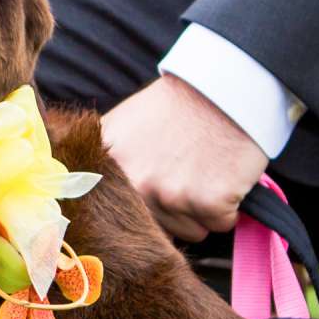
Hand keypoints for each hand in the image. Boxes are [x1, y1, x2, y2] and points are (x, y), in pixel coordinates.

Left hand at [101, 73, 267, 241]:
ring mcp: (171, 194)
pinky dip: (227, 206)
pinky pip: (220, 223)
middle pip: (156, 229)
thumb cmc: (178, 106)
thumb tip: (91, 198)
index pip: (115, 220)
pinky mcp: (208, 202)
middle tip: (187, 169)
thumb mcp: (124, 125)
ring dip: (201, 209)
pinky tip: (224, 173)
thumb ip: (107, 165)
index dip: (137, 211)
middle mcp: (134, 185)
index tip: (149, 194)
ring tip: (205, 168)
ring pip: (190, 231)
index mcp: (108, 169)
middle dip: (174, 208)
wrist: (225, 87)